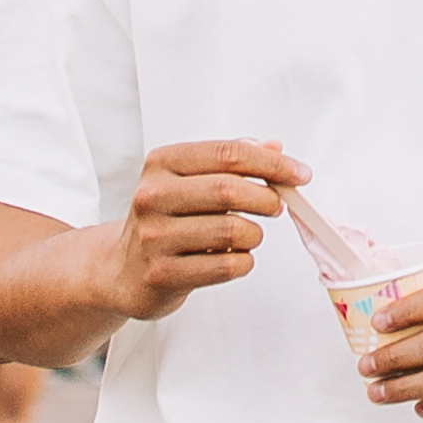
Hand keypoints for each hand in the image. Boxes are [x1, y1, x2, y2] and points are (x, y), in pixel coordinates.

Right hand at [107, 139, 303, 323]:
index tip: (300, 174)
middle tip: (278, 206)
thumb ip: (230, 161)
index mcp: (161, 163)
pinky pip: (225, 267)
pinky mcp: (162, 274)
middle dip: (267, 198)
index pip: (228, 154)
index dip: (272, 164)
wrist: (122, 270)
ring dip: (255, 235)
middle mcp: (152, 196)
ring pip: (232, 231)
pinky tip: (233, 259)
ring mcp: (153, 237)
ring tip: (248, 236)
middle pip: (230, 190)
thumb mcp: (188, 180)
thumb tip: (274, 147)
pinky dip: (243, 262)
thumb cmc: (165, 220)